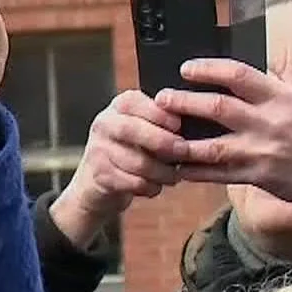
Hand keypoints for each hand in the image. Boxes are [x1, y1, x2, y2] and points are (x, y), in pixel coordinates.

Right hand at [48, 90, 194, 247]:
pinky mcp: (100, 175)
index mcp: (120, 105)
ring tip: (174, 176)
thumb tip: (195, 123)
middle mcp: (104, 123)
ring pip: (138, 162)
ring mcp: (99, 150)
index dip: (163, 116)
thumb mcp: (143, 126)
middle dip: (164, 143)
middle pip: (135, 130)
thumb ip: (162, 121)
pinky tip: (155, 187)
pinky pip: (133, 182)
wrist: (95, 181)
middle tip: (184, 152)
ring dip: (162, 172)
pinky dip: (150, 187)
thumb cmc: (132, 149)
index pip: (141, 103)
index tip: (181, 126)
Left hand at [154, 59, 291, 223]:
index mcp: (284, 98)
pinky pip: (217, 174)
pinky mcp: (257, 177)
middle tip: (161, 98)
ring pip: (210, 145)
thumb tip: (247, 74)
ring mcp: (262, 151)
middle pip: (217, 107)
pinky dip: (195, 170)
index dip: (208, 68)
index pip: (239, 74)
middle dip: (184, 101)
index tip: (186, 69)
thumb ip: (277, 91)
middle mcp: (271, 122)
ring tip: (160, 135)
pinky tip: (178, 166)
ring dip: (181, 141)